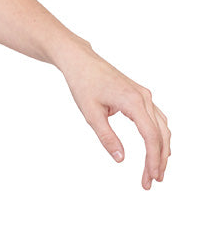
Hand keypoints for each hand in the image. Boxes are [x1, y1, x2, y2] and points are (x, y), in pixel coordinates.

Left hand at [60, 44, 170, 189]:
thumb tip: (121, 159)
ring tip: (156, 171)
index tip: (151, 177)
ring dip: (161, 150)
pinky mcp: (140, 96)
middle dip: (158, 160)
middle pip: (161, 134)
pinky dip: (159, 136)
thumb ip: (106, 137)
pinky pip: (157, 119)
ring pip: (162, 127)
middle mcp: (144, 98)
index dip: (153, 159)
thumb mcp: (91, 114)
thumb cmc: (83, 84)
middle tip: (153, 182)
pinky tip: (158, 149)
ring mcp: (144, 96)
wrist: (80, 61)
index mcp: (133, 101)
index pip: (151, 136)